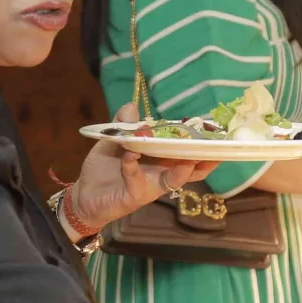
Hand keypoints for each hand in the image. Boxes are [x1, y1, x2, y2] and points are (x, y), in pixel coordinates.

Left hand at [66, 103, 217, 235]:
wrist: (84, 195)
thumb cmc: (103, 170)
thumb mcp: (113, 143)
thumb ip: (123, 126)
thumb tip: (131, 106)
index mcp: (160, 159)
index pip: (186, 151)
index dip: (201, 144)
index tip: (216, 132)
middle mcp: (161, 174)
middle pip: (191, 168)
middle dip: (205, 158)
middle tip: (217, 147)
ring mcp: (150, 187)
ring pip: (175, 179)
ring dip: (183, 167)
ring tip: (190, 156)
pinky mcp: (134, 196)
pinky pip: (138, 180)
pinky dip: (134, 166)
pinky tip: (130, 155)